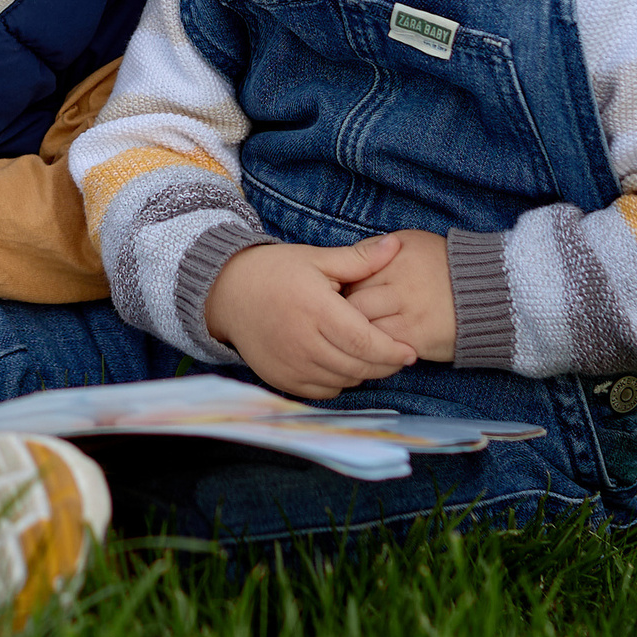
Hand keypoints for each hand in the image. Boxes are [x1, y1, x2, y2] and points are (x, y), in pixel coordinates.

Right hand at [205, 238, 418, 399]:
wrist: (227, 292)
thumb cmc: (275, 271)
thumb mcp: (317, 258)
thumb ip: (359, 259)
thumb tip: (396, 244)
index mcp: (317, 309)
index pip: (365, 342)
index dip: (392, 351)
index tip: (410, 351)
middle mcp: (303, 342)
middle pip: (358, 366)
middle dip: (385, 365)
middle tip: (398, 356)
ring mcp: (290, 364)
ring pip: (343, 381)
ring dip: (363, 373)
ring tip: (370, 356)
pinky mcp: (281, 377)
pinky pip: (322, 391)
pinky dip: (339, 382)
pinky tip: (342, 364)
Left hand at [341, 229, 456, 362]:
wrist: (493, 293)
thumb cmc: (447, 266)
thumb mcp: (412, 244)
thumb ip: (378, 251)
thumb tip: (346, 264)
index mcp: (394, 255)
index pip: (350, 273)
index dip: (341, 287)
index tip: (341, 296)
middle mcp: (399, 282)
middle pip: (351, 301)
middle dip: (342, 314)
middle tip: (344, 321)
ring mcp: (407, 311)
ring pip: (361, 326)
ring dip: (355, 334)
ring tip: (356, 335)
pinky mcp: (416, 338)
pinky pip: (380, 347)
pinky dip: (372, 350)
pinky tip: (374, 348)